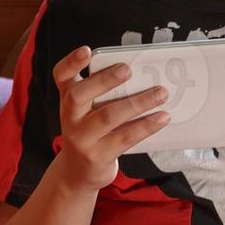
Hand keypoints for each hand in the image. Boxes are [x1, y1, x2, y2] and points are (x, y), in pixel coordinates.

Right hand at [51, 45, 170, 193]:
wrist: (77, 173)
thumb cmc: (89, 132)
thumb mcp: (87, 111)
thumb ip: (102, 93)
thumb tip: (144, 72)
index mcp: (67, 99)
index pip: (61, 76)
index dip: (71, 62)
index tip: (87, 50)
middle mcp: (69, 117)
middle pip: (79, 95)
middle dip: (104, 81)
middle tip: (128, 69)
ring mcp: (81, 139)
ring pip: (108, 116)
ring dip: (138, 103)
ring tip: (161, 93)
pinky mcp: (98, 156)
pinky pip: (125, 138)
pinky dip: (146, 126)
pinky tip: (163, 117)